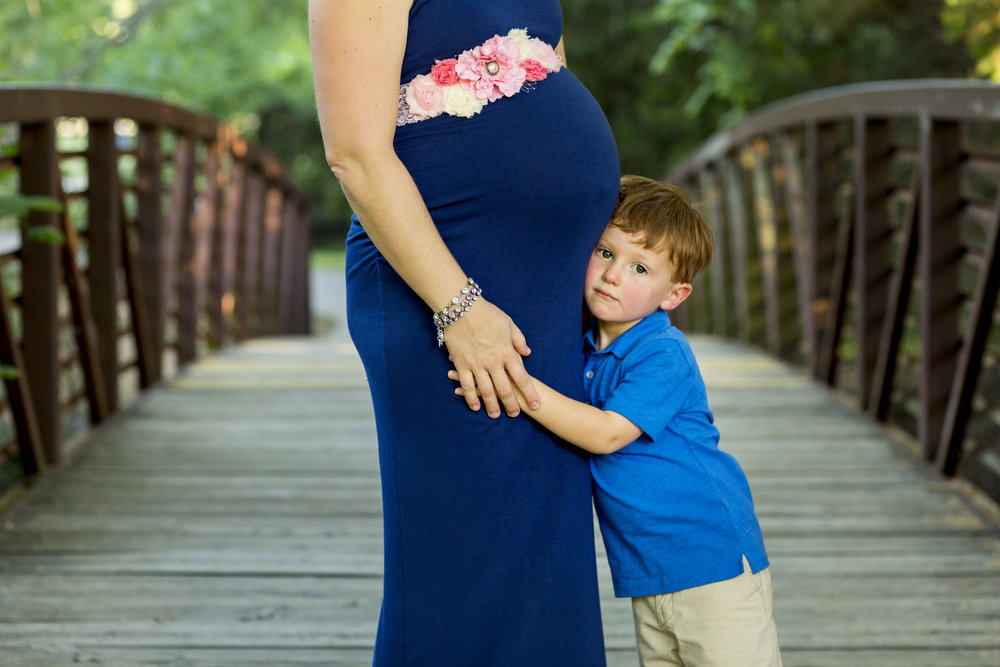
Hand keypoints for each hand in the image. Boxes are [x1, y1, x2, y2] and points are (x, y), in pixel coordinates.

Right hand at [443, 298, 539, 417]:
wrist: (462, 308)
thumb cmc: (487, 313)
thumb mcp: (508, 323)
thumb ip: (518, 340)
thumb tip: (526, 353)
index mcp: (507, 352)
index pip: (522, 377)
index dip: (529, 393)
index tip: (536, 404)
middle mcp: (493, 361)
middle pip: (505, 388)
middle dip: (511, 404)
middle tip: (515, 414)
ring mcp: (476, 364)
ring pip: (486, 390)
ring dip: (491, 405)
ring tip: (495, 415)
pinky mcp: (461, 364)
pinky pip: (467, 385)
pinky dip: (471, 397)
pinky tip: (475, 406)